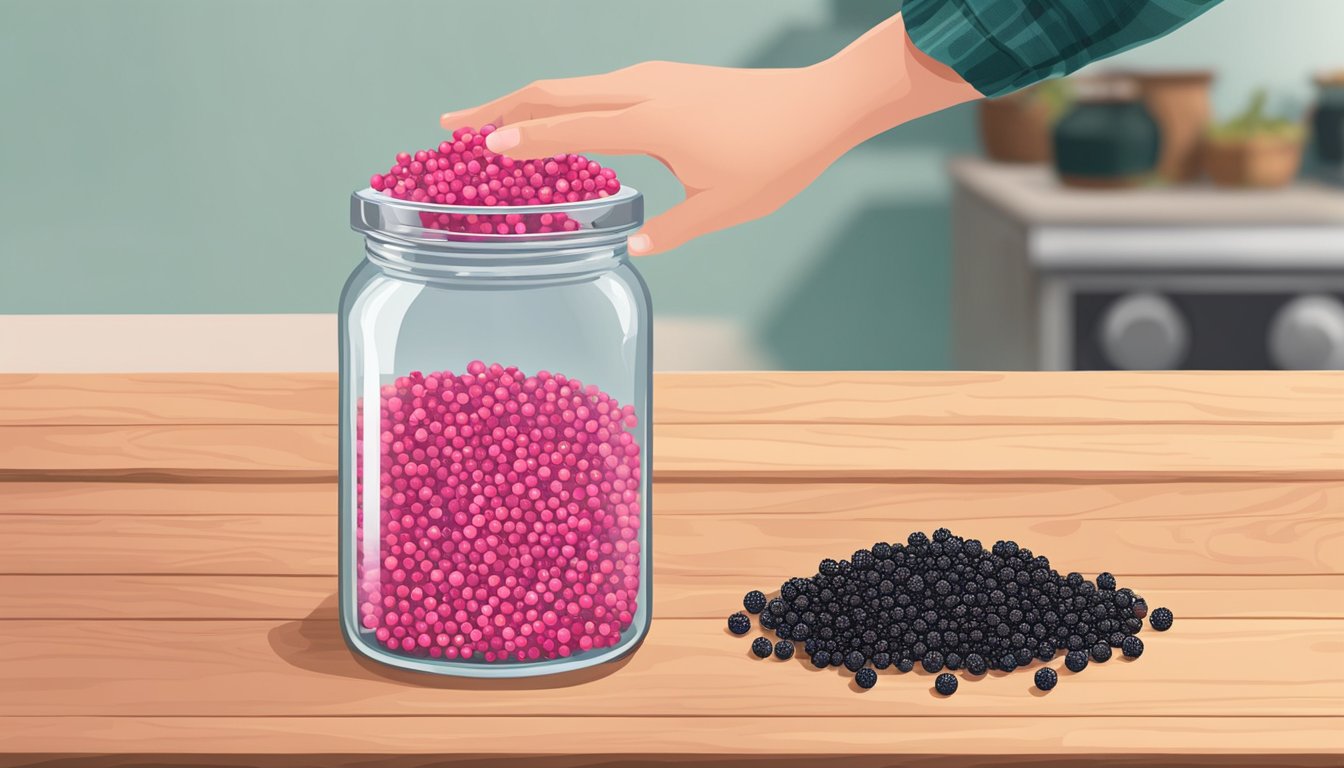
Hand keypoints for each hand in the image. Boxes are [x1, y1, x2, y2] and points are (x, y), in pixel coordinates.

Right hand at [439, 13, 979, 255]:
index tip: (474, 149)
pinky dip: (559, 103)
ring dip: (524, 103)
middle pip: (553, 91)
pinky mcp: (663, 78)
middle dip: (497, 108)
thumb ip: (673, 229)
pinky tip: (551, 125)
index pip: (571, 126)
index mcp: (654, 122)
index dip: (521, 138)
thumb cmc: (776, 158)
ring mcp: (652, 78)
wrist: (821, 105)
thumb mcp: (722, 208)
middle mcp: (644, 90)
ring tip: (486, 126)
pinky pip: (595, 88)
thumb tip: (632, 246)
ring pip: (571, 84)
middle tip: (449, 127)